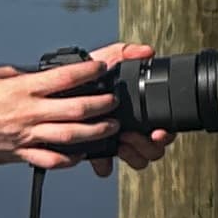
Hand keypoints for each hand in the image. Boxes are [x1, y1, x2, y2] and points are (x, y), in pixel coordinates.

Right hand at [0, 50, 130, 168]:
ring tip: (109, 128)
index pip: (65, 77)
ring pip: (70, 136)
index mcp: (21, 89)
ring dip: (95, 132)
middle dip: (102, 105)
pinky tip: (79, 156)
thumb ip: (13, 74)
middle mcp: (27, 112)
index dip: (90, 71)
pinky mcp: (18, 154)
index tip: (103, 68)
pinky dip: (69, 159)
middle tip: (113, 102)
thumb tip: (29, 75)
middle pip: (77, 108)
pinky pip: (50, 159)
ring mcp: (24, 136)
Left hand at [86, 42, 177, 175]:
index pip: (162, 128)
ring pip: (137, 159)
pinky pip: (107, 165)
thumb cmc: (82, 76)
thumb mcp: (104, 60)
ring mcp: (114, 140)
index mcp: (136, 110)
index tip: (157, 131)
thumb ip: (125, 54)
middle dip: (148, 146)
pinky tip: (102, 156)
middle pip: (154, 148)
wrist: (53, 90)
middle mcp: (130, 127)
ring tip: (122, 142)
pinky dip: (106, 163)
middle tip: (133, 136)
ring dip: (133, 154)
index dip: (164, 133)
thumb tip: (147, 51)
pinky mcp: (96, 150)